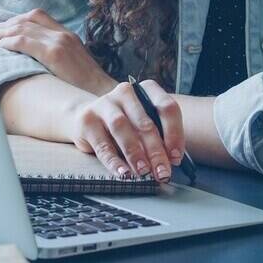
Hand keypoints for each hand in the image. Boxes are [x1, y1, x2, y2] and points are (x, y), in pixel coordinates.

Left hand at [0, 8, 116, 96]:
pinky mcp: (55, 52)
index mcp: (66, 35)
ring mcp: (59, 41)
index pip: (35, 16)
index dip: (12, 21)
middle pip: (24, 19)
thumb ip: (53, 60)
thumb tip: (27, 64)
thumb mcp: (71, 68)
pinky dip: (7, 42)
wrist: (104, 96)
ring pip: (20, 27)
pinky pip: (24, 41)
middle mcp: (62, 34)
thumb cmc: (85, 89)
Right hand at [64, 80, 185, 182]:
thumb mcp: (143, 124)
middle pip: (145, 122)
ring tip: (143, 172)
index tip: (176, 157)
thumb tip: (171, 161)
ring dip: (135, 153)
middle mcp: (125, 92)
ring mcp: (104, 104)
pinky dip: (114, 161)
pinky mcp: (87, 121)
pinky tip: (123, 172)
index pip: (166, 107)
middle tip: (162, 172)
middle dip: (156, 151)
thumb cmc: (125, 124)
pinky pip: (102, 144)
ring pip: (122, 128)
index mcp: (146, 89)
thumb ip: (158, 138)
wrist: (86, 117)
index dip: (174, 133)